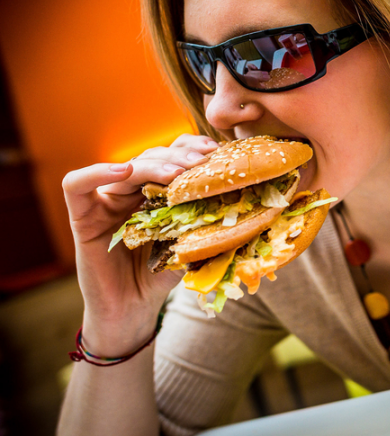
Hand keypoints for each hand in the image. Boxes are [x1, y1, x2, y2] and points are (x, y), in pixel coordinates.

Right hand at [62, 134, 218, 354]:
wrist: (131, 309)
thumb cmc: (160, 276)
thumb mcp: (189, 244)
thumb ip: (206, 223)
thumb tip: (244, 205)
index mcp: (156, 192)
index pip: (171, 156)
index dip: (191, 148)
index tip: (215, 152)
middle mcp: (130, 191)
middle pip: (151, 157)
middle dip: (178, 157)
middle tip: (200, 163)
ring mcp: (105, 201)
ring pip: (124, 167)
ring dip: (152, 165)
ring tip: (176, 173)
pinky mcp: (82, 217)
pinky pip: (76, 185)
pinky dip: (96, 172)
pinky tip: (123, 171)